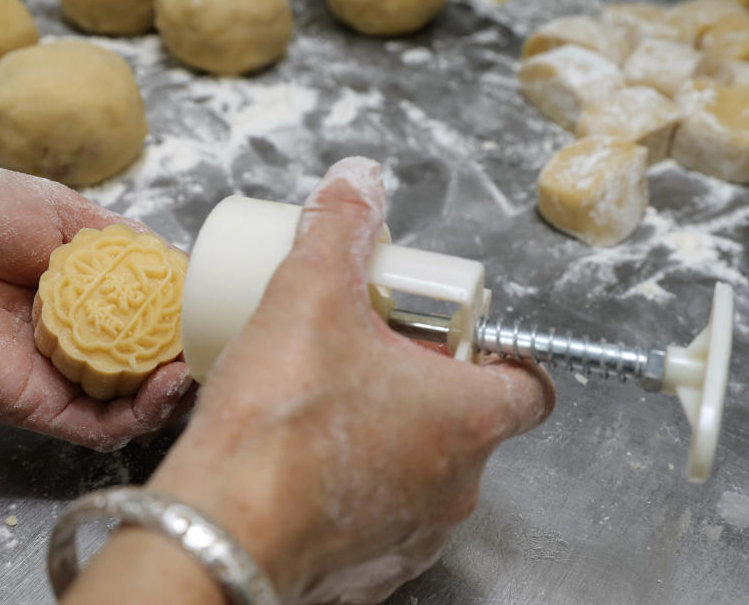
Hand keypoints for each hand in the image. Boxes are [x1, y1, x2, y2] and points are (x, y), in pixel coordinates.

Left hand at [0, 162, 192, 450]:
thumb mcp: (66, 213)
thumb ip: (123, 243)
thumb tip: (181, 263)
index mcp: (84, 296)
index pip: (150, 320)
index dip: (188, 319)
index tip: (218, 308)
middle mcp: (76, 340)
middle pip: (148, 368)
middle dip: (189, 361)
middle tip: (216, 345)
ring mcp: (58, 377)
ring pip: (131, 407)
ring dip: (174, 395)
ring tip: (196, 367)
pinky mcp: (37, 406)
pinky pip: (98, 427)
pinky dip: (140, 416)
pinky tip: (166, 385)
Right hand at [143, 157, 554, 602]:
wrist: (219, 526)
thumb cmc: (279, 424)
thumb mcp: (309, 295)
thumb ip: (338, 229)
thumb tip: (356, 183)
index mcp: (467, 417)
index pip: (530, 382)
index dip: (497, 350)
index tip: (448, 333)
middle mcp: (456, 486)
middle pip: (465, 421)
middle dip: (422, 382)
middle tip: (366, 351)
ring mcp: (414, 534)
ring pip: (421, 472)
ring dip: (388, 435)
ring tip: (329, 401)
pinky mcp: (369, 569)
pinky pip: (377, 518)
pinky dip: (354, 487)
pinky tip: (305, 459)